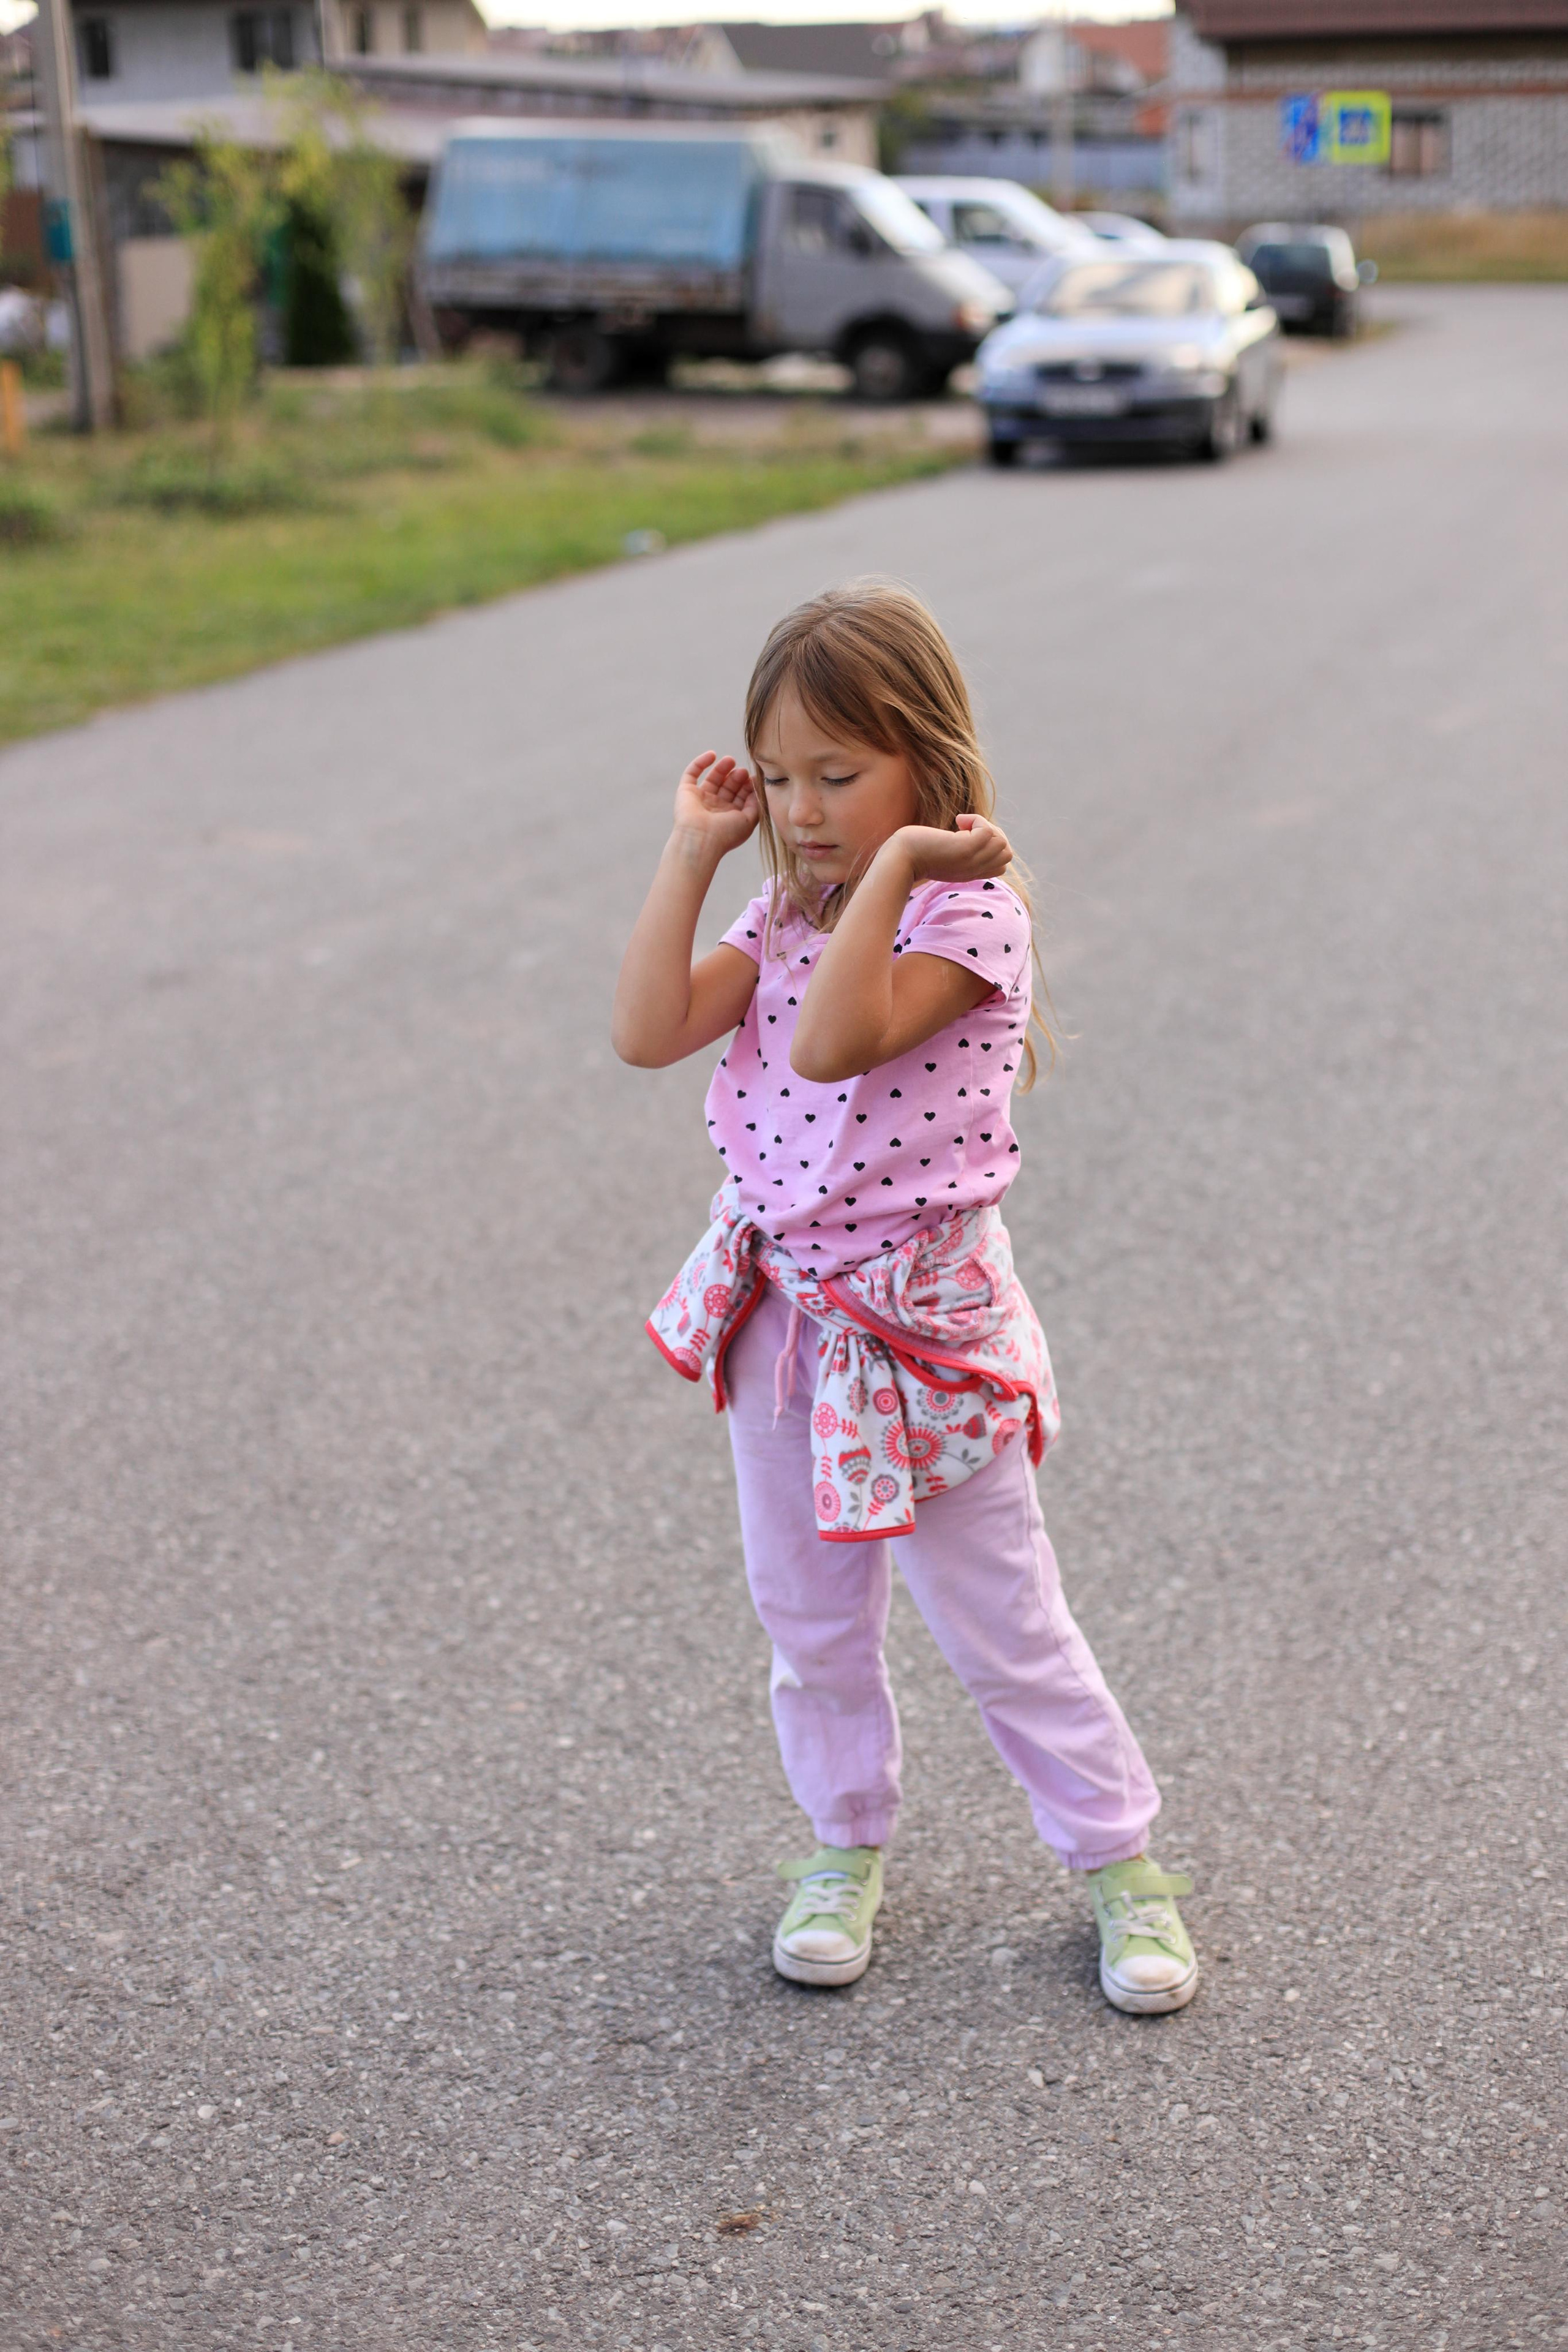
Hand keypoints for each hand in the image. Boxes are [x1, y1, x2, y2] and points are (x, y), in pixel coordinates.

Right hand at [671, 751, 758, 858]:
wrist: (701, 840)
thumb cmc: (726, 834)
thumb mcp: (749, 820)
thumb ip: (756, 804)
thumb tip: (757, 787)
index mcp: (728, 816)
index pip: (739, 797)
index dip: (747, 786)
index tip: (754, 778)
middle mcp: (714, 808)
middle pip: (727, 787)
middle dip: (736, 777)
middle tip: (742, 771)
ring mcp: (700, 799)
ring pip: (712, 779)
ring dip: (722, 768)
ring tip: (731, 760)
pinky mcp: (686, 791)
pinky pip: (692, 773)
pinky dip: (700, 762)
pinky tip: (712, 755)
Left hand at [881, 813, 1012, 885]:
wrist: (898, 861)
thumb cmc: (913, 853)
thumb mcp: (943, 854)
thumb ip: (959, 848)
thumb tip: (967, 827)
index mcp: (970, 873)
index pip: (1002, 864)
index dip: (992, 846)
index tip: (969, 839)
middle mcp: (973, 870)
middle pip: (1007, 853)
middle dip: (994, 835)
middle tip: (968, 830)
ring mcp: (971, 861)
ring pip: (1002, 843)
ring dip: (986, 826)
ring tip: (963, 825)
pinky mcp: (964, 849)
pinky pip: (988, 831)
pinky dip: (977, 820)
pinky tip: (958, 822)